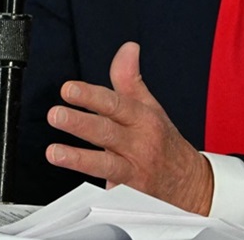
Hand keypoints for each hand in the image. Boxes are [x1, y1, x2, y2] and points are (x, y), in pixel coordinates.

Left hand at [45, 41, 213, 214]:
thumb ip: (130, 79)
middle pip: (107, 131)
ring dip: (78, 158)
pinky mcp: (127, 193)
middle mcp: (138, 143)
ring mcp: (132, 170)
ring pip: (105, 164)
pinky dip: (94, 192)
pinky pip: (109, 192)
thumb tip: (127, 49)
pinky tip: (74, 190)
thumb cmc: (163, 141)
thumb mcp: (150, 107)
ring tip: (54, 152)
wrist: (189, 182)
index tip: (69, 89)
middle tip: (56, 114)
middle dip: (80, 123)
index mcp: (143, 118)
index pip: (116, 103)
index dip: (91, 96)